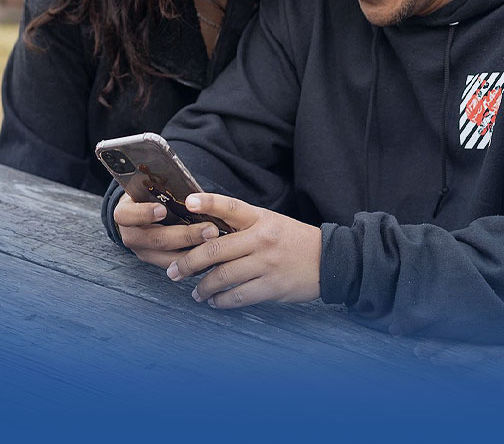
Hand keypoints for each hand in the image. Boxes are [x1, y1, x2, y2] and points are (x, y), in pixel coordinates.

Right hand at [114, 196, 221, 268]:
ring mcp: (144, 252)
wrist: (143, 212)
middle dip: (185, 236)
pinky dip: (196, 261)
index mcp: (124, 214)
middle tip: (210, 229)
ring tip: (215, 242)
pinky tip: (213, 254)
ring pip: (168, 258)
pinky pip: (178, 266)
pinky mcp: (158, 262)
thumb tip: (190, 191)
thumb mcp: (149, 188)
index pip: (126, 215)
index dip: (144, 214)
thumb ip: (162, 190)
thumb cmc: (150, 195)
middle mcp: (131, 236)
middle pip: (155, 240)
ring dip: (195, 252)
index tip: (163, 210)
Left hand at [164, 192, 320, 307]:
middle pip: (215, 248)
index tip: (188, 202)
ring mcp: (267, 263)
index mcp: (260, 218)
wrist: (330, 260)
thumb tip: (203, 232)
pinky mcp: (273, 286)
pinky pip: (239, 296)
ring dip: (203, 287)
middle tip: (173, 271)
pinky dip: (222, 301)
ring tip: (195, 292)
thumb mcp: (270, 222)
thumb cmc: (292, 240)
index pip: (230, 206)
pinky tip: (214, 302)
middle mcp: (261, 239)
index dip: (208, 202)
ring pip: (223, 276)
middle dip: (188, 262)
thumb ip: (241, 224)